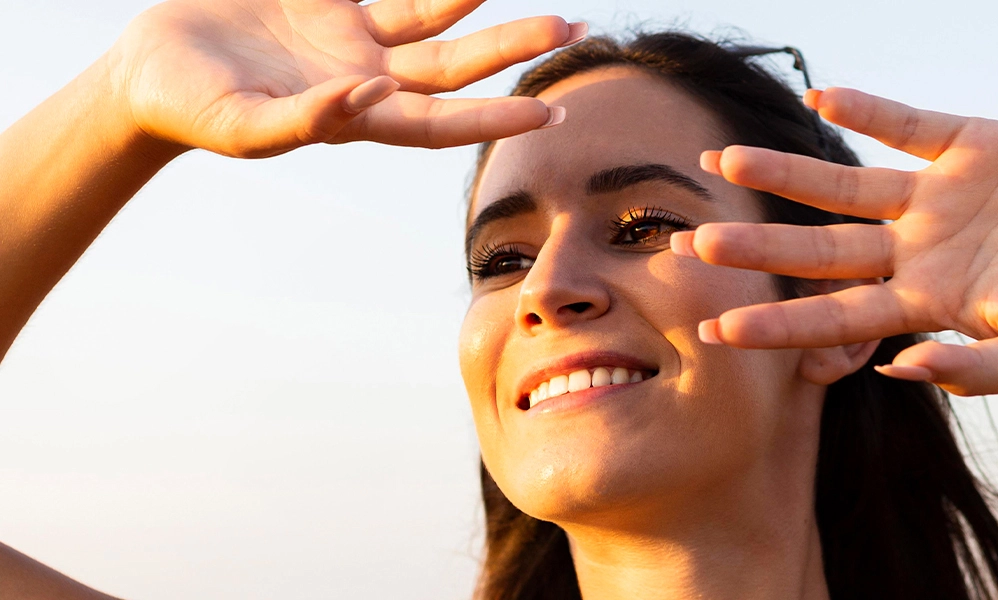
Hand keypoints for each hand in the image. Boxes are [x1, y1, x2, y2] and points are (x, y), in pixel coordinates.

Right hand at [105, 0, 581, 157]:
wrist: (148, 68)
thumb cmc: (189, 107)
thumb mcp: (242, 124)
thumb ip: (306, 120)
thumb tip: (369, 97)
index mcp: (357, 118)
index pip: (442, 123)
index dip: (495, 118)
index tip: (550, 111)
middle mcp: (368, 77)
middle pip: (457, 63)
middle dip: (512, 47)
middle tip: (570, 28)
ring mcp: (353, 35)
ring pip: (434, 15)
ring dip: (479, 0)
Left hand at [671, 87, 997, 395]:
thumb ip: (976, 372)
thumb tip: (901, 372)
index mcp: (923, 302)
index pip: (835, 316)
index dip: (778, 325)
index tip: (717, 330)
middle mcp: (913, 249)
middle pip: (819, 251)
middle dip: (758, 249)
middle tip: (694, 246)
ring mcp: (933, 195)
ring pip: (843, 184)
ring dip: (786, 174)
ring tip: (725, 161)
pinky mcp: (964, 144)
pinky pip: (904, 123)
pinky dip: (867, 108)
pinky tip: (820, 95)